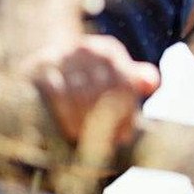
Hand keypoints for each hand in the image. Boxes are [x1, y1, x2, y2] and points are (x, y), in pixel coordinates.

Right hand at [18, 35, 159, 144]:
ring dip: (87, 123)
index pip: (125, 85)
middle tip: (106, 144)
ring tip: (89, 140)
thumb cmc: (88, 80)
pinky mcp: (42, 67)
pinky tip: (72, 132)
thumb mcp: (114, 78)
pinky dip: (66, 116)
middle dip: (107, 122)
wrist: (45, 70)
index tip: (124, 137)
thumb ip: (136, 80)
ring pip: (81, 95)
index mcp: (110, 51)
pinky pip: (58, 95)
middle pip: (104, 92)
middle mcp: (88, 49)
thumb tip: (152, 83)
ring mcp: (64, 56)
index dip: (127, 115)